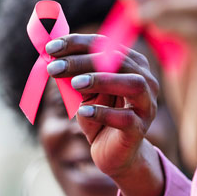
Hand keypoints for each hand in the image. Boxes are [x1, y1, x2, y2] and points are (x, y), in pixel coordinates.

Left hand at [46, 34, 158, 179]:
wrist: (113, 152)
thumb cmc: (99, 116)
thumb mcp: (84, 92)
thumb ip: (75, 73)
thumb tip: (53, 56)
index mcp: (133, 64)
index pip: (106, 45)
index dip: (78, 44)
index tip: (50, 48)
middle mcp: (146, 80)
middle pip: (119, 61)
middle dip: (84, 60)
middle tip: (55, 67)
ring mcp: (146, 105)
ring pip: (133, 84)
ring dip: (103, 80)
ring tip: (75, 84)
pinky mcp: (140, 129)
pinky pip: (126, 118)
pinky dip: (103, 113)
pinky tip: (83, 112)